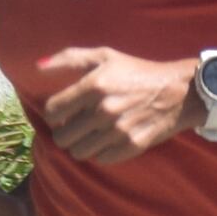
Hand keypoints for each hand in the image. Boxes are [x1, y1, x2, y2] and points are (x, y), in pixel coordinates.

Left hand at [29, 46, 196, 164]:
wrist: (178, 90)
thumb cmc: (137, 71)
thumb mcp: (104, 56)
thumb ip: (69, 58)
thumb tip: (38, 67)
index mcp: (93, 85)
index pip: (52, 111)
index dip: (53, 114)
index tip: (62, 112)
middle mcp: (103, 109)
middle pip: (62, 137)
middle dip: (64, 132)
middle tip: (74, 126)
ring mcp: (118, 130)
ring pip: (78, 152)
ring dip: (79, 145)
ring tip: (89, 134)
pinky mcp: (131, 146)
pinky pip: (100, 159)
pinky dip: (99, 152)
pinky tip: (106, 140)